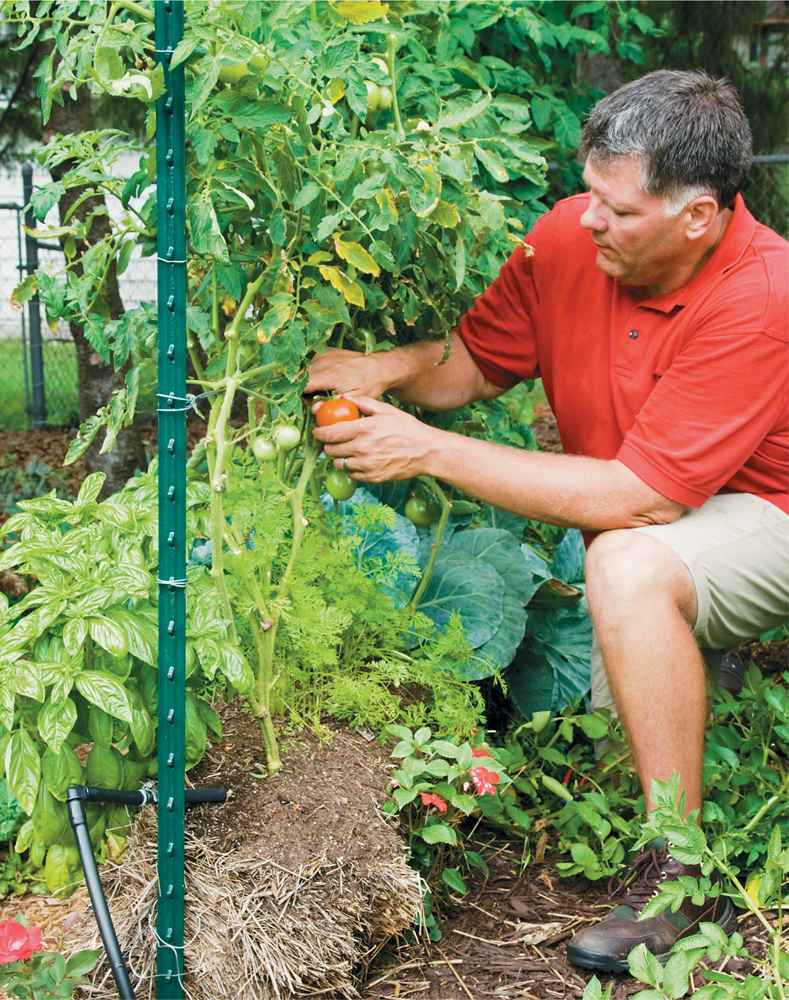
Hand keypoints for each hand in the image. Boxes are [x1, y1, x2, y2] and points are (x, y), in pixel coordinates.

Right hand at [305, 348, 399, 399]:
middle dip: (303, 389)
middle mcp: (324, 362)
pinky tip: (325, 378)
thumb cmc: (368, 384)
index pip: (303, 384)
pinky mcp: (325, 351)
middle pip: (301, 377)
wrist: (378, 367)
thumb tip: (314, 409)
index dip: (297, 395)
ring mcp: (324, 354)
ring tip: (321, 388)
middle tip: (314, 398)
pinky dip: (314, 371)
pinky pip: (312, 363)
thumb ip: (333, 405)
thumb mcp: (354, 399)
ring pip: (305, 370)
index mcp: (330, 375)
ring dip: (308, 380)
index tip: (300, 403)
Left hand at [312, 395, 440, 481]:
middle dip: (328, 444)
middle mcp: (362, 448)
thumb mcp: (386, 410)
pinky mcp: (371, 478)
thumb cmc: (407, 429)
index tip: (318, 431)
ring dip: (339, 457)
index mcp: (363, 429)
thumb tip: (344, 397)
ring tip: (347, 451)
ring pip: (338, 464)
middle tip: (333, 441)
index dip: (319, 432)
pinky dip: (351, 468)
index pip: (329, 433)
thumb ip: (363, 403)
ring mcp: (366, 465)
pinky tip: (360, 460)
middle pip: (330, 450)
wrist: (426, 452)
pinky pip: (351, 474)